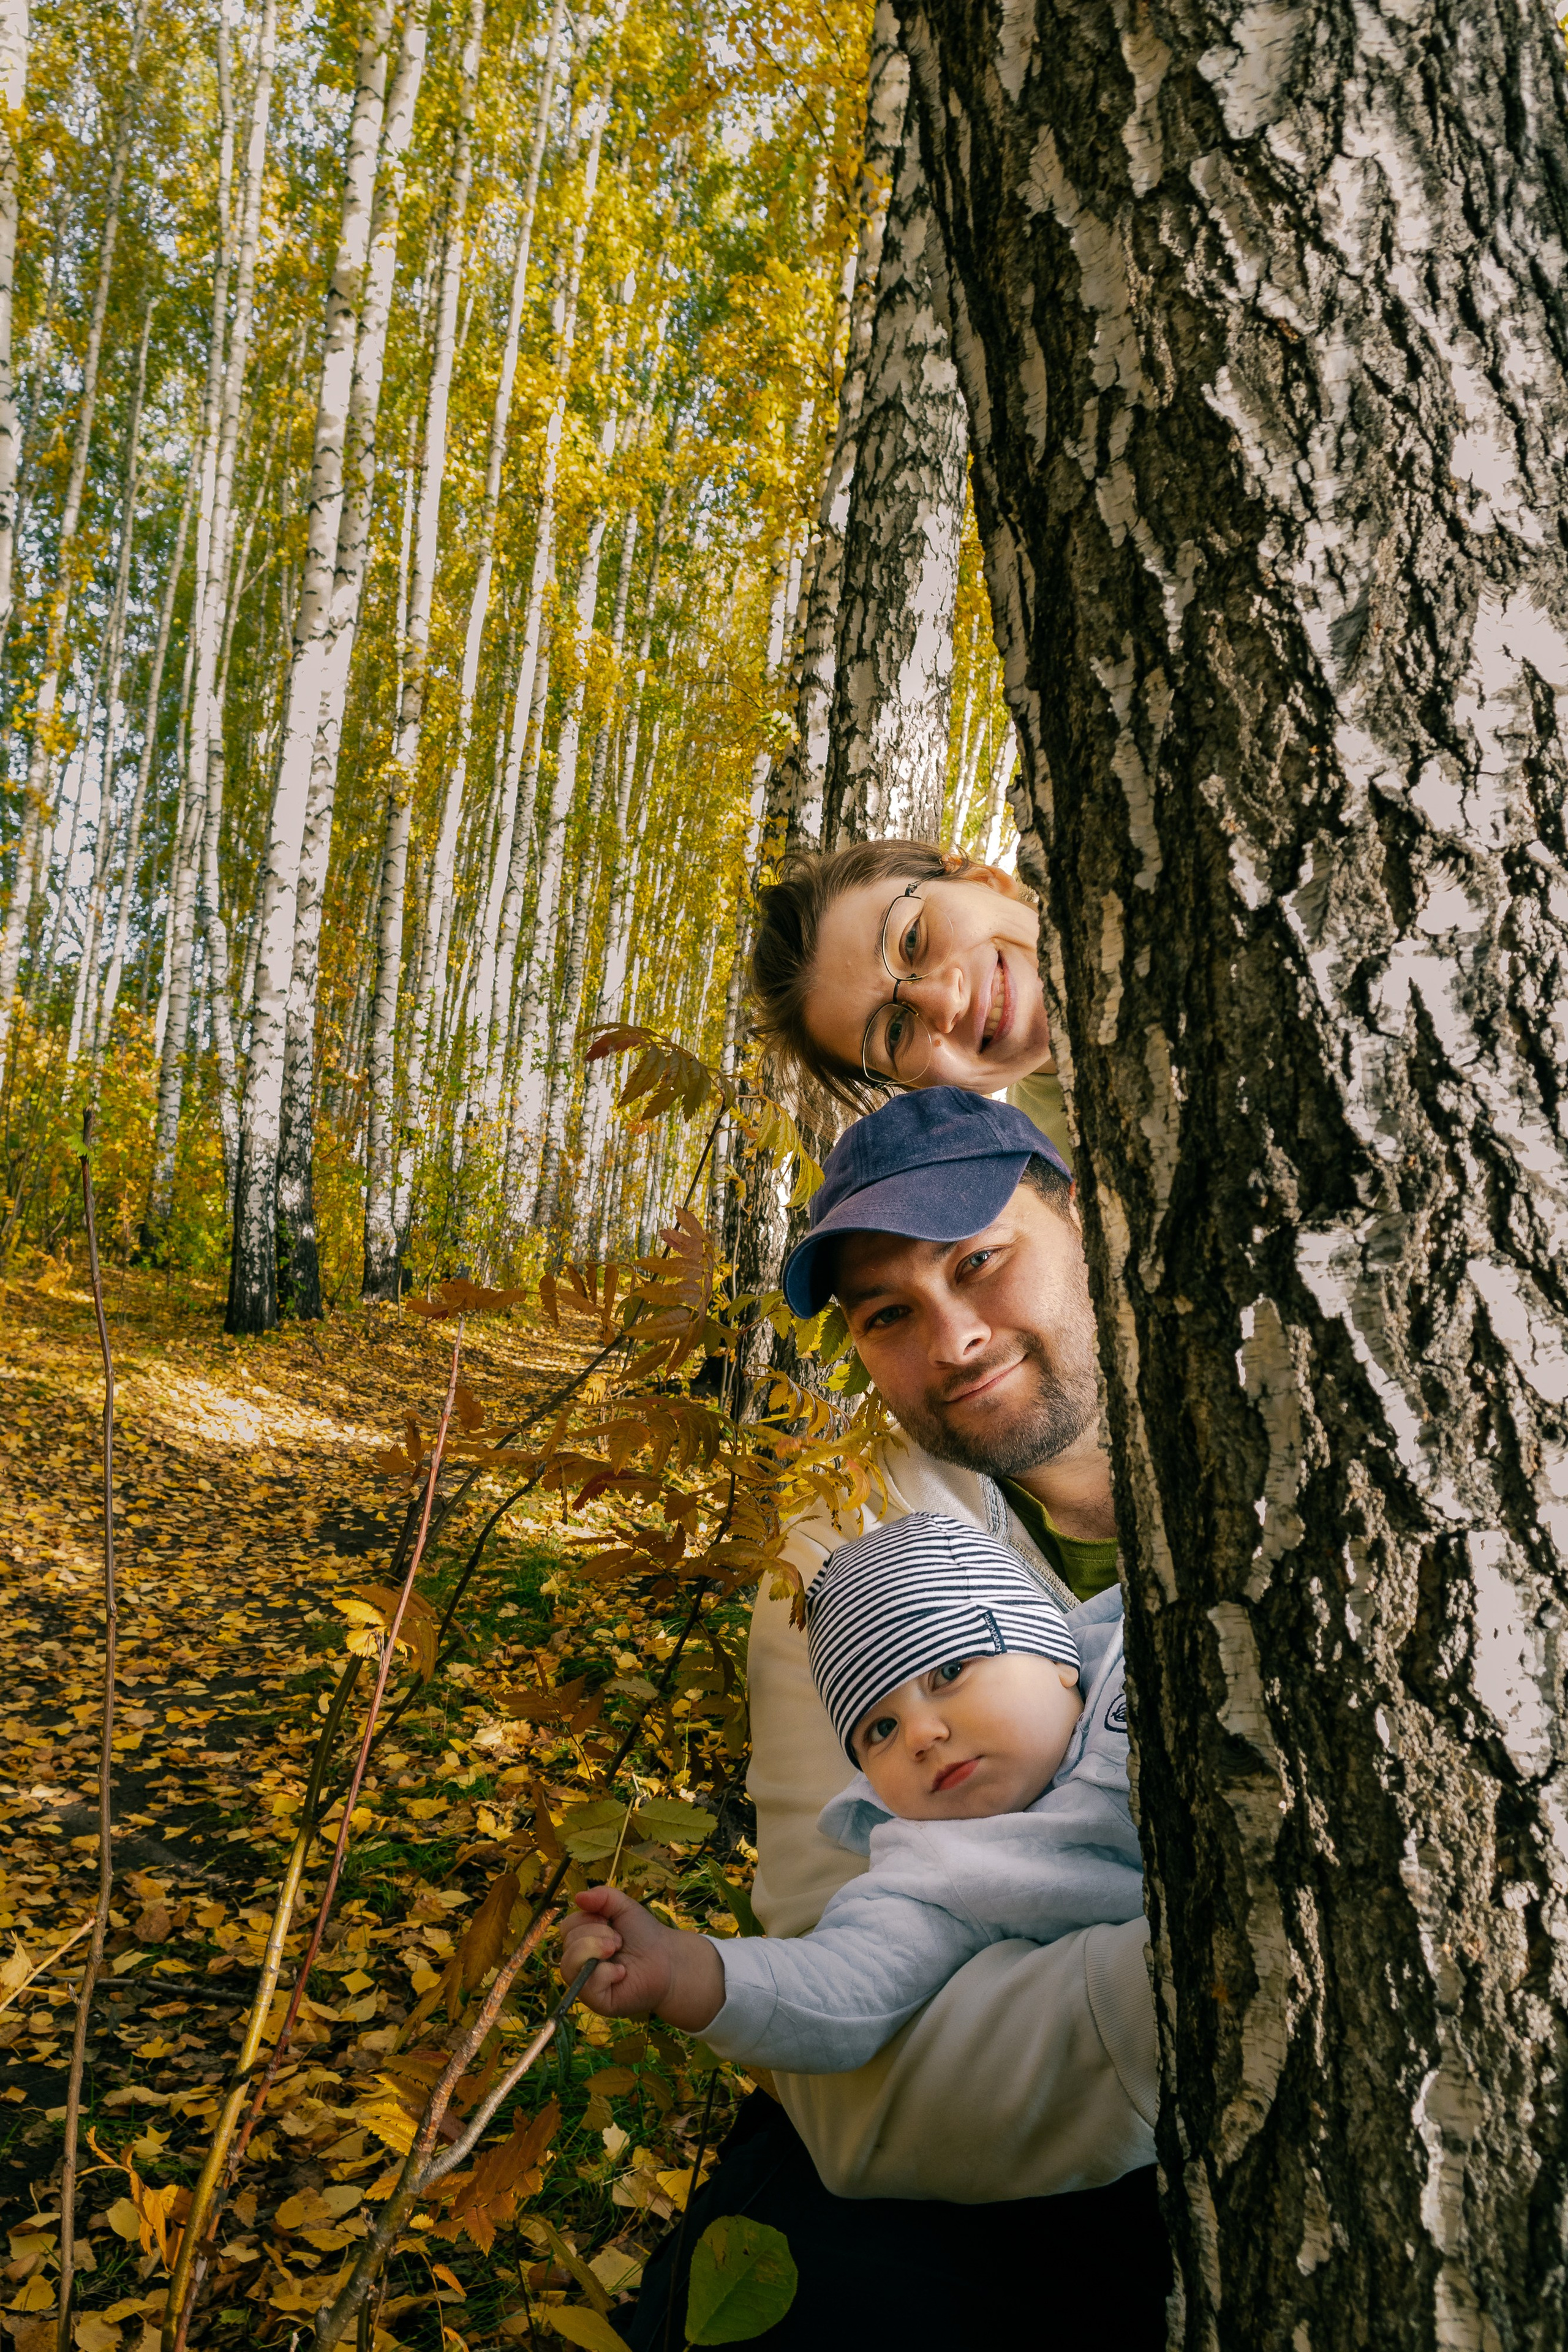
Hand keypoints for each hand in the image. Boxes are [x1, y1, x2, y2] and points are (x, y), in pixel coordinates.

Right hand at [560, 1886, 725, 2030]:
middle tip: (619, 1940)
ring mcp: (585, 1984)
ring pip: (569, 1964)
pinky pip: (588, 1984)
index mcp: (582, 1941)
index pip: (567, 1927)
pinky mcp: (597, 2001)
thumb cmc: (644, 1935)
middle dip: (596, 1934)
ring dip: (596, 1949)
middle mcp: (579, 1963)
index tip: (609, 1922)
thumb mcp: (623, 1907)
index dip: (587, 1919)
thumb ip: (602, 1896)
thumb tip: (578, 1896)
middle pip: (568, 1942)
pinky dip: (606, 1973)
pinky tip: (622, 1972)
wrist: (667, 1960)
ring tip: (617, 1949)